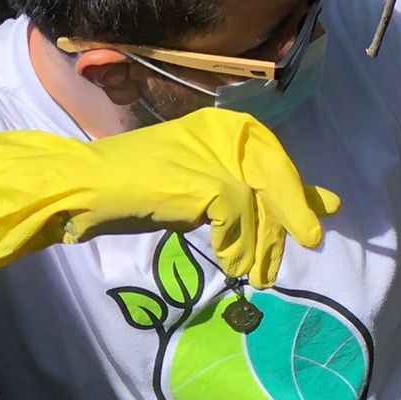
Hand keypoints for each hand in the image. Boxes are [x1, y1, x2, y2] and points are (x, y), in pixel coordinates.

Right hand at [0, 108, 338, 286]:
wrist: (77, 188)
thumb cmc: (133, 191)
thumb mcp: (204, 191)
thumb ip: (256, 194)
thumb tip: (323, 203)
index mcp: (222, 127)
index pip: (275, 156)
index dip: (296, 190)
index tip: (321, 215)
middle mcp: (220, 132)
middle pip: (276, 174)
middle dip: (293, 214)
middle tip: (309, 242)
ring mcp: (207, 155)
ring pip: (258, 202)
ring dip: (261, 243)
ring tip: (259, 272)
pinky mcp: (197, 181)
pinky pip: (234, 218)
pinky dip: (235, 246)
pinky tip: (229, 264)